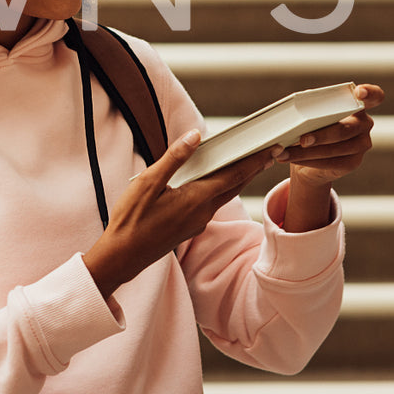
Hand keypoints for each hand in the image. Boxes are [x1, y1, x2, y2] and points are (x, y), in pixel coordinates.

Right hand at [82, 129, 273, 298]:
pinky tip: (213, 182)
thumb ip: (174, 158)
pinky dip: (219, 189)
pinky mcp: (189, 228)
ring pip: (223, 196)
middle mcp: (203, 213)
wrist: (121, 257)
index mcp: (196, 199)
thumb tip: (196, 136)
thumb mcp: (148, 182)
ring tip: (247, 163)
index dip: (254, 161)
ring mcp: (197, 223)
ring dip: (237, 179)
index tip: (271, 149)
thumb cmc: (131, 219)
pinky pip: (211, 204)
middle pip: (235, 186)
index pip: (233, 176)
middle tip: (270, 153)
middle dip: (253, 169)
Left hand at [276, 84, 384, 188]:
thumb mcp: (312, 112)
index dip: (369, 93)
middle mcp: (364, 124)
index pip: (374, 96)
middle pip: (345, 129)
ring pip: (334, 149)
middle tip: (302, 139)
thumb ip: (311, 106)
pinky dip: (307, 161)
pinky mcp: (353, 163)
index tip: (359, 92)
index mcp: (357, 105)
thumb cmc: (312, 126)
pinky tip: (289, 159)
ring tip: (284, 152)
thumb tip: (297, 107)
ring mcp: (362, 145)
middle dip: (321, 135)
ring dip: (306, 152)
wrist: (311, 159)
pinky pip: (330, 163)